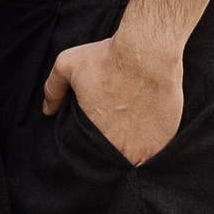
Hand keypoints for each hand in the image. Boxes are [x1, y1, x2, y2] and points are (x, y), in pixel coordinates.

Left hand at [43, 27, 182, 163]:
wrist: (149, 52)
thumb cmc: (109, 57)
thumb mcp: (68, 65)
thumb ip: (53, 88)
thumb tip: (48, 110)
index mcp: (94, 135)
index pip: (88, 154)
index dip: (91, 148)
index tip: (94, 138)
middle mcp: (119, 146)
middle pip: (112, 159)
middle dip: (111, 152)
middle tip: (114, 136)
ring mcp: (145, 146)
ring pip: (134, 161)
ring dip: (132, 154)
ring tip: (131, 138)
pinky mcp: (165, 140)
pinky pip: (156, 155)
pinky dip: (152, 148)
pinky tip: (148, 134)